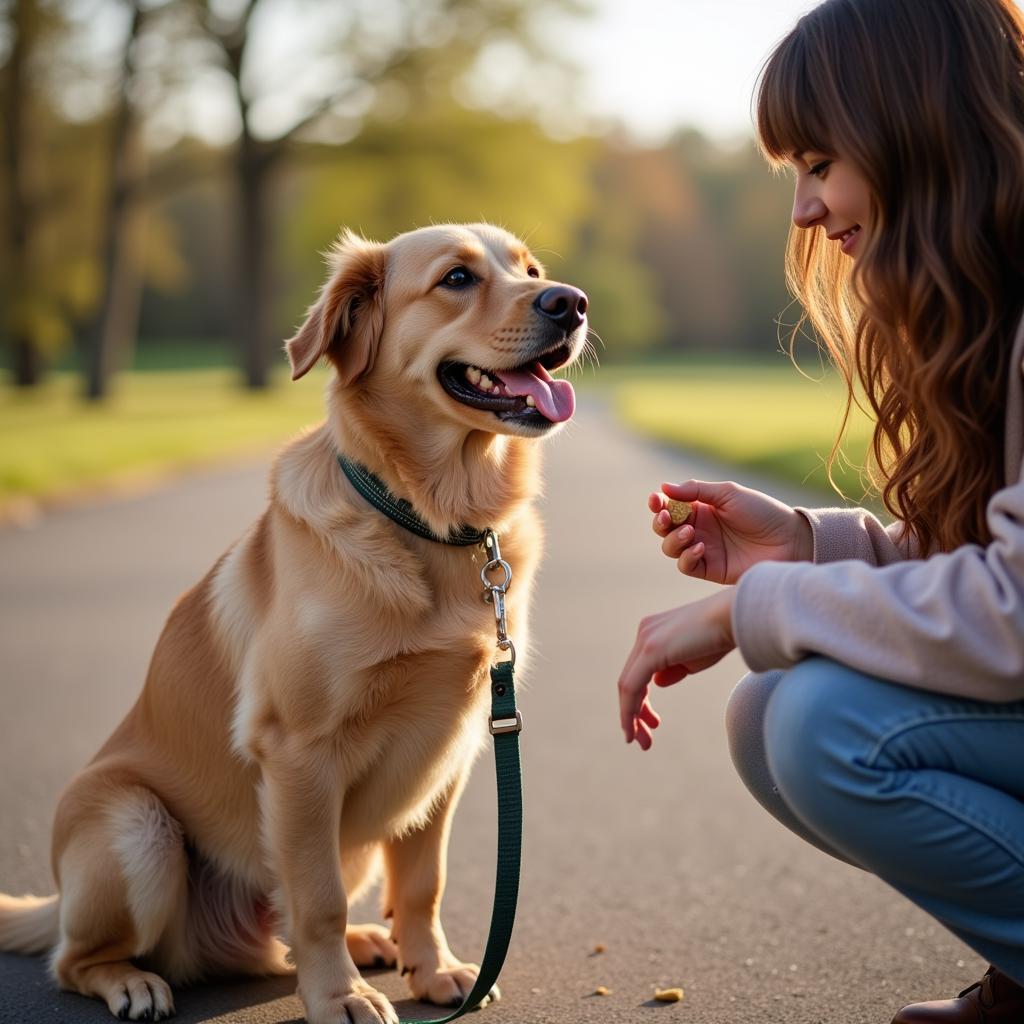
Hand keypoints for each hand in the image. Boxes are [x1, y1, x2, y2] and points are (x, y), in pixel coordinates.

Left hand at [617, 589, 736, 749]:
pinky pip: (631, 686)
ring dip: (630, 716)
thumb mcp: (693, 659)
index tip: (650, 724)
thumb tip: (657, 683)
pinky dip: (629, 710)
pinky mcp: (650, 649)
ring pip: (627, 686)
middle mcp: (644, 633)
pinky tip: (633, 729)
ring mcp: (645, 639)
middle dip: (634, 712)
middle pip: (629, 679)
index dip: (640, 701)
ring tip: (641, 741)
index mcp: (653, 632)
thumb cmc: (723, 635)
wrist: (737, 616)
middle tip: (643, 739)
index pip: (638, 672)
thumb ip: (673, 670)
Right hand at [650, 479, 812, 583]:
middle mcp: (699, 529)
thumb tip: (664, 487)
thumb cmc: (762, 512)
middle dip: (660, 522)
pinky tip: (701, 548)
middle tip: (667, 518)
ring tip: (690, 533)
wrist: (788, 540)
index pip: (670, 506)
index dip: (658, 504)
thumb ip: (695, 490)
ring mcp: (704, 550)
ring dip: (673, 539)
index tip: (655, 499)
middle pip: (664, 528)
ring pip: (670, 548)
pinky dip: (687, 557)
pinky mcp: (710, 569)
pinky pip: (686, 566)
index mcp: (702, 509)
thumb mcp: (728, 494)